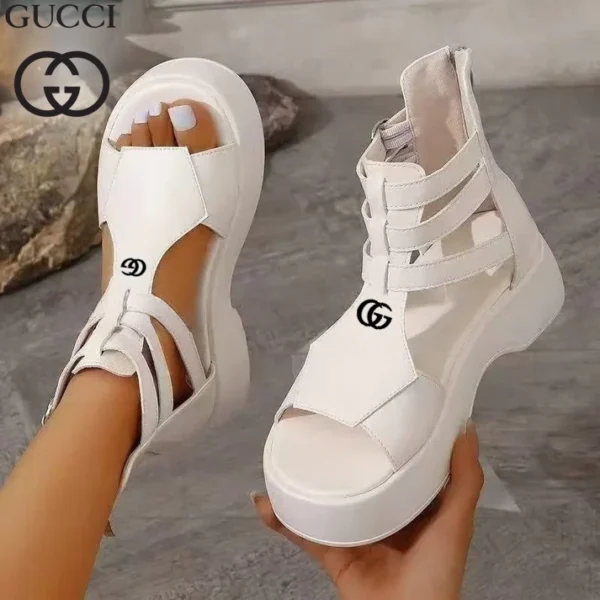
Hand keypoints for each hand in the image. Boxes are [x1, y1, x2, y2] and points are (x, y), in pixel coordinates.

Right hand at [253, 421, 483, 599]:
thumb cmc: (436, 568)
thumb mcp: (457, 521)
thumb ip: (464, 479)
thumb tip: (466, 425)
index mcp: (413, 504)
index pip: (398, 462)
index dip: (386, 437)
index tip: (370, 407)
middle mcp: (383, 514)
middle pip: (357, 478)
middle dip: (338, 455)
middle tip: (318, 423)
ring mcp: (355, 533)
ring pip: (326, 500)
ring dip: (305, 482)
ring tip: (285, 454)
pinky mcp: (333, 554)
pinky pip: (304, 533)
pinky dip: (282, 520)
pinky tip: (264, 501)